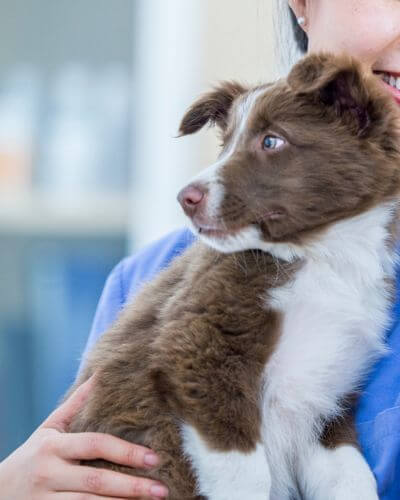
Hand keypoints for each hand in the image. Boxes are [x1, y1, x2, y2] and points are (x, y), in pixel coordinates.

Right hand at [0, 375, 168, 498]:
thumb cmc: (32, 456)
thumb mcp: (49, 428)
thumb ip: (76, 405)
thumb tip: (100, 375)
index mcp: (53, 446)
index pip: (94, 445)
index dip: (125, 451)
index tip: (153, 457)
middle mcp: (49, 473)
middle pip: (96, 480)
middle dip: (132, 486)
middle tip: (161, 489)